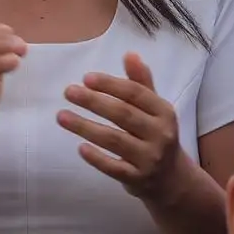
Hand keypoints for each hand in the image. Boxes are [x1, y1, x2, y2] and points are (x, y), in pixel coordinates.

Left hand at [59, 53, 182, 200]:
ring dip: (85, 127)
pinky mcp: (138, 179)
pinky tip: (79, 148)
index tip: (86, 78)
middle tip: (68, 91)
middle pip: (123, 114)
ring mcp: (150, 158)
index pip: (136, 94)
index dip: (111, 84)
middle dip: (94, 102)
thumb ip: (141, 83)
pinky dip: (96, 158)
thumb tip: (130, 54)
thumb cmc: (156, 135)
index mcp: (165, 112)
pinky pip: (113, 168)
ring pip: (114, 140)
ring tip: (61, 116)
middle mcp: (160, 134)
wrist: (171, 179)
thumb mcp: (155, 109)